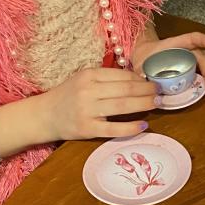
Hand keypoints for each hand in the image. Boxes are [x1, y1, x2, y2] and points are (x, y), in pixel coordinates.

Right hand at [38, 67, 159, 140]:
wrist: (44, 115)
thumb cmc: (69, 96)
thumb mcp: (84, 80)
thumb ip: (107, 79)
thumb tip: (138, 80)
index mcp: (89, 75)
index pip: (122, 75)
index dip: (141, 79)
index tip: (152, 82)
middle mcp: (88, 90)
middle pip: (126, 89)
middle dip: (147, 90)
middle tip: (160, 92)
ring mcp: (87, 110)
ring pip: (122, 106)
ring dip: (143, 104)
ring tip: (157, 103)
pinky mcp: (87, 129)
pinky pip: (113, 129)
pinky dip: (130, 127)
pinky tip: (143, 125)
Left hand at [132, 32, 204, 91]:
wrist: (144, 54)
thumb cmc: (143, 59)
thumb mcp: (139, 65)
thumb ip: (142, 73)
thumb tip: (145, 82)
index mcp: (174, 45)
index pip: (191, 38)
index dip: (204, 40)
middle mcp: (188, 49)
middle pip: (204, 55)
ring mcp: (195, 54)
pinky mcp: (198, 61)